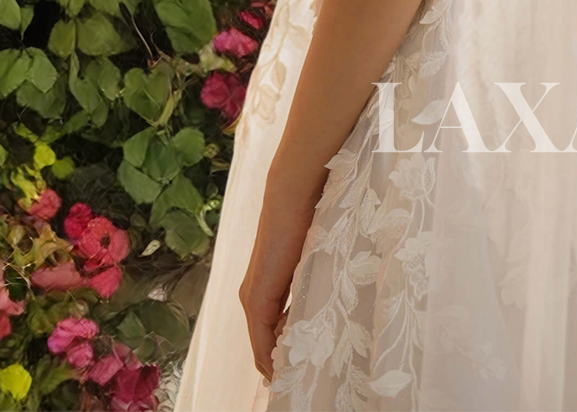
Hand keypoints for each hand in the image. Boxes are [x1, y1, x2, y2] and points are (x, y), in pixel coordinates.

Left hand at [238, 187, 318, 382]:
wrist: (294, 195)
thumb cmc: (310, 221)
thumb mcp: (314, 262)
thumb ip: (312, 286)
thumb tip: (324, 310)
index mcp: (267, 290)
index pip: (273, 335)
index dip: (287, 355)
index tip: (303, 371)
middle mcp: (253, 298)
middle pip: (267, 345)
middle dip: (284, 363)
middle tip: (304, 381)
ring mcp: (252, 299)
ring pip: (264, 346)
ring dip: (281, 363)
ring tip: (300, 378)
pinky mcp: (256, 298)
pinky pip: (262, 340)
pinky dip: (273, 357)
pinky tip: (288, 369)